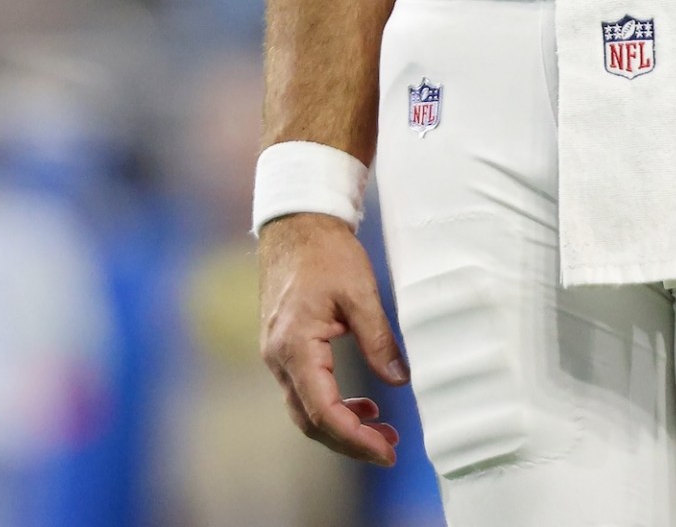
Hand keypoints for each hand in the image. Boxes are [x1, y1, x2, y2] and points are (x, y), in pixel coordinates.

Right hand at [259, 213, 409, 465]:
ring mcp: (277, 355)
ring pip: (306, 410)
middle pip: (310, 421)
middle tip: (390, 448)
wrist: (296, 225)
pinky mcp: (284, 349)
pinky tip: (362, 404)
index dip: (355, 438)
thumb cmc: (326, 253)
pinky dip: (331, 405)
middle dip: (350, 441)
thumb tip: (399, 380)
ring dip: (342, 426)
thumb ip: (378, 339)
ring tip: (383, 430)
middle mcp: (279, 358)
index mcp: (296, 347)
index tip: (387, 450)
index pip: (323, 411)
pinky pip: (305, 391)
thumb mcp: (361, 293)